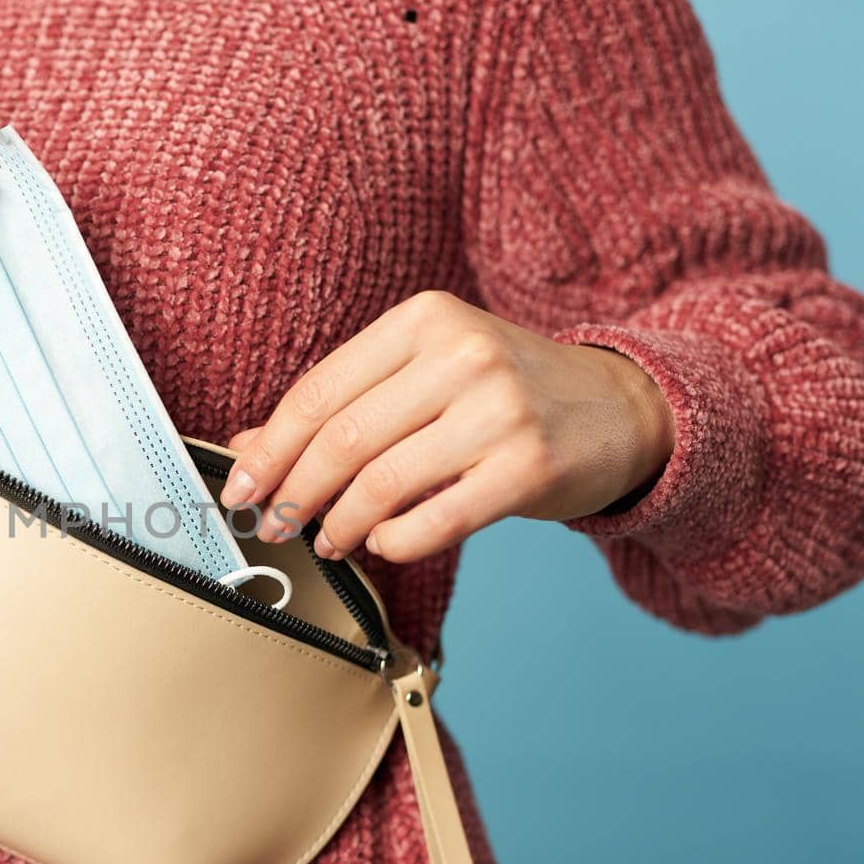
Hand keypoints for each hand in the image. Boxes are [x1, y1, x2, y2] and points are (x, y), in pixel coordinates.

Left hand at [219, 291, 675, 563]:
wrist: (622, 407)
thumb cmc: (504, 392)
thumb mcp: (423, 374)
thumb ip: (342, 404)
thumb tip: (245, 449)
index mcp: (424, 320)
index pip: (320, 392)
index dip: (270, 449)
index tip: (242, 487)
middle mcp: (461, 355)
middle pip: (342, 439)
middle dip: (294, 492)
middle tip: (275, 524)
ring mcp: (499, 411)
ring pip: (382, 484)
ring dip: (339, 524)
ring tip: (327, 539)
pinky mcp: (528, 468)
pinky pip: (434, 522)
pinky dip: (394, 542)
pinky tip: (383, 543)